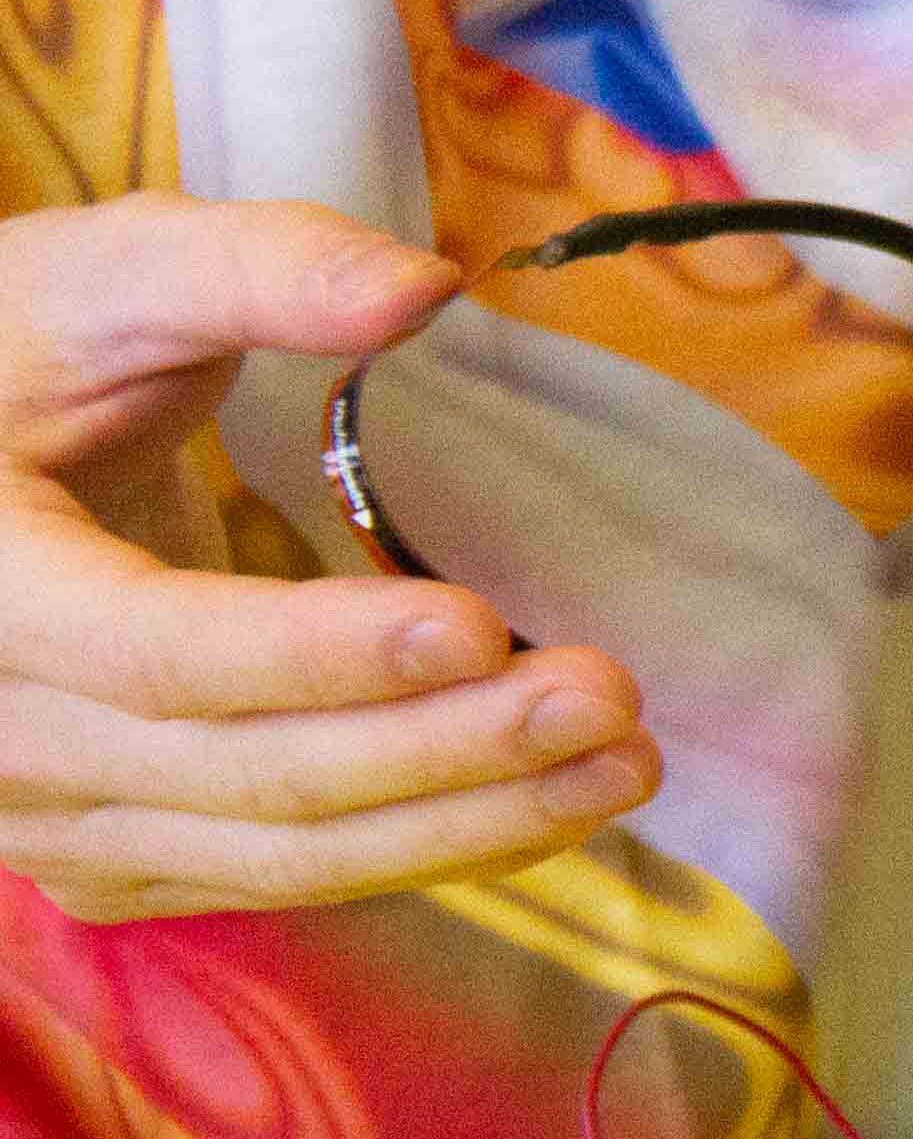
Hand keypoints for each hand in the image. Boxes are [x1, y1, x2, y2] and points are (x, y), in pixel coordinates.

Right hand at [0, 196, 656, 921]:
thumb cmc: (13, 352)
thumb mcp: (105, 274)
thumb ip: (258, 267)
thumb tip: (426, 288)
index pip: (153, 649)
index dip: (319, 652)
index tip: (479, 624)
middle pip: (246, 770)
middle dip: (446, 745)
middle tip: (613, 696)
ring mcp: (39, 812)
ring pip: (278, 850)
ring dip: (466, 819)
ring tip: (626, 760)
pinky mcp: (108, 851)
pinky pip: (279, 872)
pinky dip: (422, 844)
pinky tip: (546, 802)